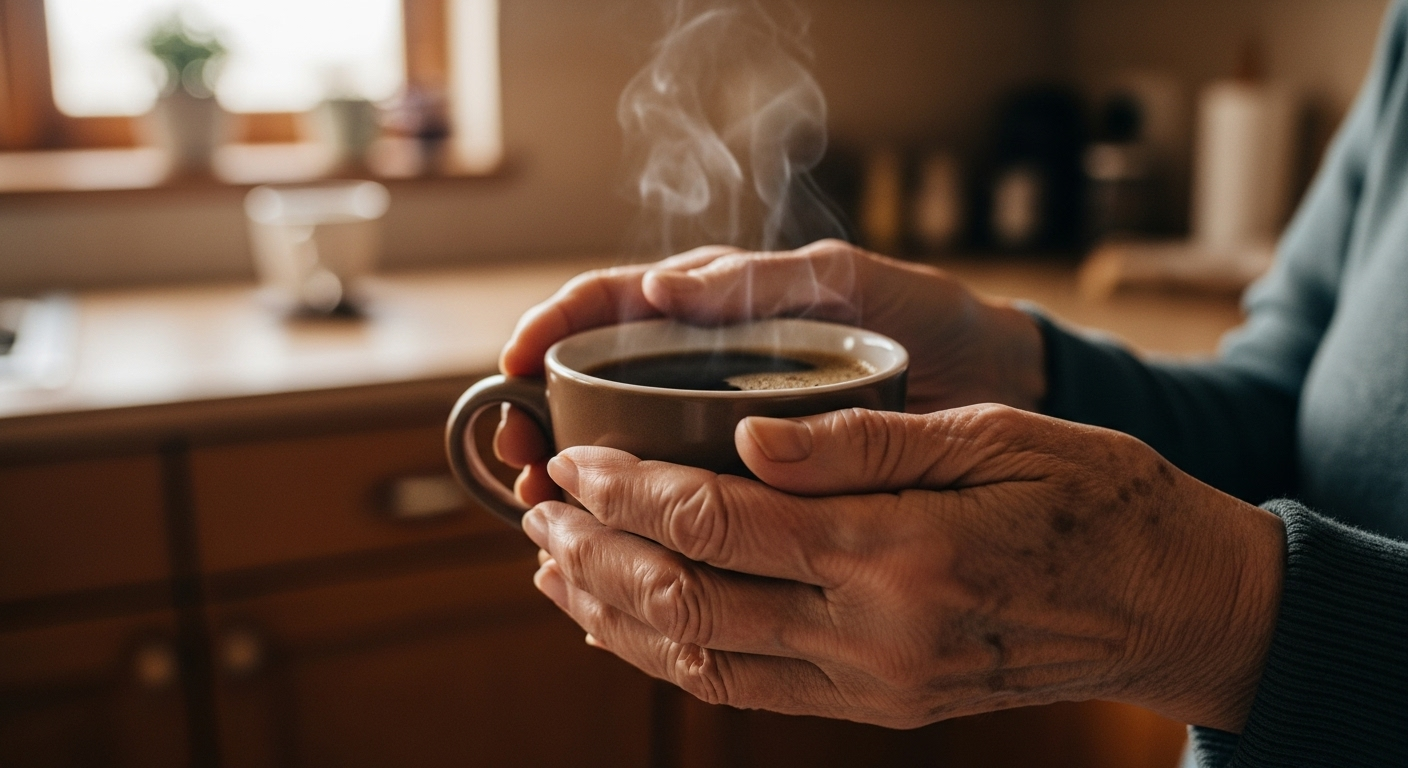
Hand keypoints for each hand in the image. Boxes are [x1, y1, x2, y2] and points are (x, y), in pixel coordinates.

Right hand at [490, 240, 1046, 504]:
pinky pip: (685, 513)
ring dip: (582, 491)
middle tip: (522, 461)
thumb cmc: (920, 316)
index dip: (549, 329)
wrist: (992, 383)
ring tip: (554, 527)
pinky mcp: (756, 490)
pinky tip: (619, 578)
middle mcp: (705, 373)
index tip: (512, 366)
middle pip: (594, 393)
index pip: (605, 308)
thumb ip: (760, 281)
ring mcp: (725, 433)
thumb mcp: (844, 281)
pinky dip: (646, 539)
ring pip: (628, 461)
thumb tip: (659, 294)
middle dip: (543, 422)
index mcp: (713, 311)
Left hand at [520, 405, 1284, 731]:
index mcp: (897, 550)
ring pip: (701, 658)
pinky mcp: (876, 705)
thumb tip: (744, 434)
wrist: (1168, 606)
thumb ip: (862, 441)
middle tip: (535, 507)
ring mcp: (871, 682)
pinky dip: (672, 658)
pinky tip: (627, 624)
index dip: (627, 489)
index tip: (574, 457)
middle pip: (686, 599)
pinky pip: (748, 691)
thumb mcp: (993, 436)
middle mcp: (871, 632)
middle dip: (594, 552)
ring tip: (552, 565)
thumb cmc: (1094, 500)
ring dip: (612, 612)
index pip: (718, 522)